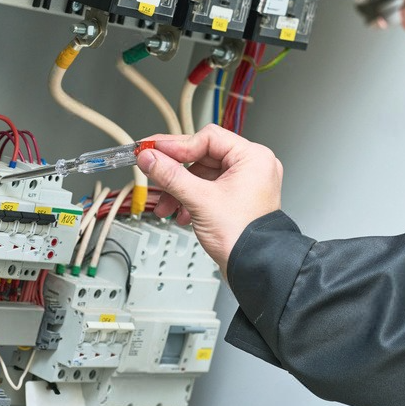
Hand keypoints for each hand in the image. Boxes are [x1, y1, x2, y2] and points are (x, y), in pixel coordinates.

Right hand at [136, 124, 283, 275]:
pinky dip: (191, 200)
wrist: (254, 267)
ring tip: (165, 205)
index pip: (208, 138)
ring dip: (179, 189)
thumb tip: (150, 158)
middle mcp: (252, 167)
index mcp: (253, 157)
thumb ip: (171, 175)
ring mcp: (245, 183)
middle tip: (150, 168)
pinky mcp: (237, 199)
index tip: (153, 151)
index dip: (177, 145)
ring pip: (202, 175)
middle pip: (203, 156)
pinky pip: (208, 189)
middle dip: (175, 171)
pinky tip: (180, 214)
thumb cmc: (243, 236)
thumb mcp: (200, 200)